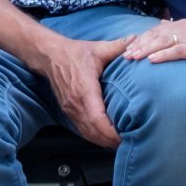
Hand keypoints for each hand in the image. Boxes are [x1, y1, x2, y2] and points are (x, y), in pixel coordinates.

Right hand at [34, 32, 130, 147]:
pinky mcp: (68, 111)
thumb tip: (136, 40)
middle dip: (111, 141)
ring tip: (121, 145)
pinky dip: (95, 137)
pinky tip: (106, 140)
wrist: (49, 56)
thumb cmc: (74, 53)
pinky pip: (82, 130)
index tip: (125, 136)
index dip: (111, 131)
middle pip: (93, 131)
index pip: (97, 118)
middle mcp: (75, 103)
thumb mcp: (97, 48)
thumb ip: (117, 46)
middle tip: (130, 144)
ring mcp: (70, 109)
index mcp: (84, 90)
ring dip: (103, 141)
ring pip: (87, 133)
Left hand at [122, 17, 185, 67]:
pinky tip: (151, 60)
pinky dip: (162, 55)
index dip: (142, 39)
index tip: (129, 47)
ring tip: (132, 57)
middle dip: (138, 44)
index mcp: (182, 25)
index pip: (156, 30)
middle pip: (154, 35)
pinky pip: (176, 51)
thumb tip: (167, 36)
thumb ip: (182, 35)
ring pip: (161, 42)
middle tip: (124, 54)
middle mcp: (182, 28)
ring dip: (145, 49)